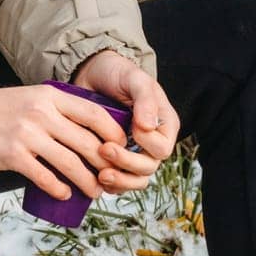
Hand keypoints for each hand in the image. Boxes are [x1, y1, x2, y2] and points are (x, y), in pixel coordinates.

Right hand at [0, 82, 130, 200]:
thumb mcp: (25, 98)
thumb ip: (52, 110)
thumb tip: (82, 134)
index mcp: (48, 96)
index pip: (96, 114)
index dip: (115, 135)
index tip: (118, 151)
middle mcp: (41, 113)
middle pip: (89, 143)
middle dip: (106, 166)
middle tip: (109, 179)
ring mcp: (27, 134)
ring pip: (73, 164)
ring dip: (88, 183)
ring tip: (93, 192)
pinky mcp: (12, 155)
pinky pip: (46, 178)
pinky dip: (60, 190)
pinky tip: (63, 194)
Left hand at [72, 50, 179, 194]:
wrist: (92, 73)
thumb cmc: (118, 73)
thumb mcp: (134, 79)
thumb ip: (145, 99)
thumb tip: (147, 126)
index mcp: (164, 125)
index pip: (162, 148)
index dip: (147, 144)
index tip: (131, 130)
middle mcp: (152, 142)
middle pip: (148, 168)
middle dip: (127, 163)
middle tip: (103, 150)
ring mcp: (134, 152)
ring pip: (135, 180)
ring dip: (120, 180)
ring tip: (100, 174)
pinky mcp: (115, 157)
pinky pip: (118, 180)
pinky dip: (110, 183)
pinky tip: (95, 177)